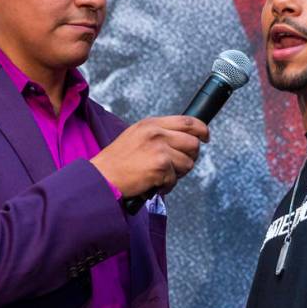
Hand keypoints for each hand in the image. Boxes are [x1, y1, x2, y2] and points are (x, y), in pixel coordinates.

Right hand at [90, 116, 208, 197]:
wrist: (101, 177)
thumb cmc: (117, 163)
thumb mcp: (136, 137)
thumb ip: (158, 135)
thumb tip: (184, 141)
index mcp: (151, 124)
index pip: (187, 121)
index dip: (202, 129)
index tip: (205, 137)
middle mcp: (156, 133)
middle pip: (193, 143)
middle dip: (190, 157)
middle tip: (176, 167)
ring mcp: (159, 148)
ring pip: (188, 163)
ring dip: (177, 174)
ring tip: (160, 176)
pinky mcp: (160, 166)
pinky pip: (176, 179)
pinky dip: (167, 186)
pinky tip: (153, 184)